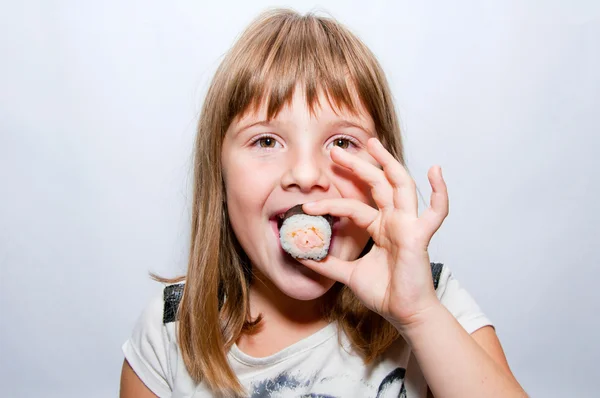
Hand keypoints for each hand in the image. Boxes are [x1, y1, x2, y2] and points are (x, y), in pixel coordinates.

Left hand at [299, 138, 448, 332]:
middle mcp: (394, 220)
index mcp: (380, 227)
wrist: (403, 314)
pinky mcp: (419, 235)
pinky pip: (435, 212)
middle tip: (335, 150)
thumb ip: (327, 263)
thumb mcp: (348, 274)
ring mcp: (408, 225)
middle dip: (357, 165)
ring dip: (388, 163)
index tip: (307, 204)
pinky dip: (440, 192)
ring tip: (373, 144)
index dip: (331, 202)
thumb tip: (300, 255)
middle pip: (376, 184)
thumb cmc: (384, 293)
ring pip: (400, 185)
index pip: (354, 205)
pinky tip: (435, 171)